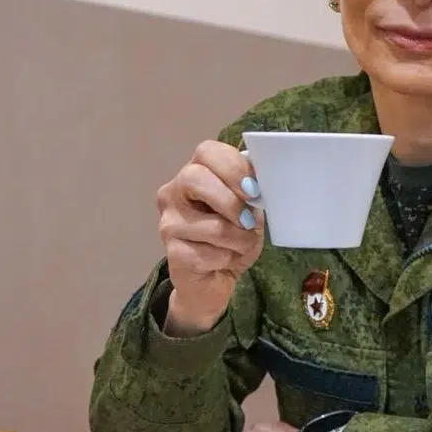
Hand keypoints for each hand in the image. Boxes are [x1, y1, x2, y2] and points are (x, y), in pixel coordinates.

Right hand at [156, 140, 263, 335]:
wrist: (213, 280)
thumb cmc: (231, 238)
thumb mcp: (247, 210)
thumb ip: (250, 192)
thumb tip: (263, 185)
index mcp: (193, 173)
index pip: (207, 151)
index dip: (234, 167)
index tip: (254, 189)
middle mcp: (172, 194)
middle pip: (195, 178)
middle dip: (231, 201)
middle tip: (249, 220)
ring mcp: (168, 224)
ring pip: (213, 226)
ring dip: (239, 239)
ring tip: (242, 245)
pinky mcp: (172, 254)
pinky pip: (210, 253)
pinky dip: (229, 259)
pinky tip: (225, 261)